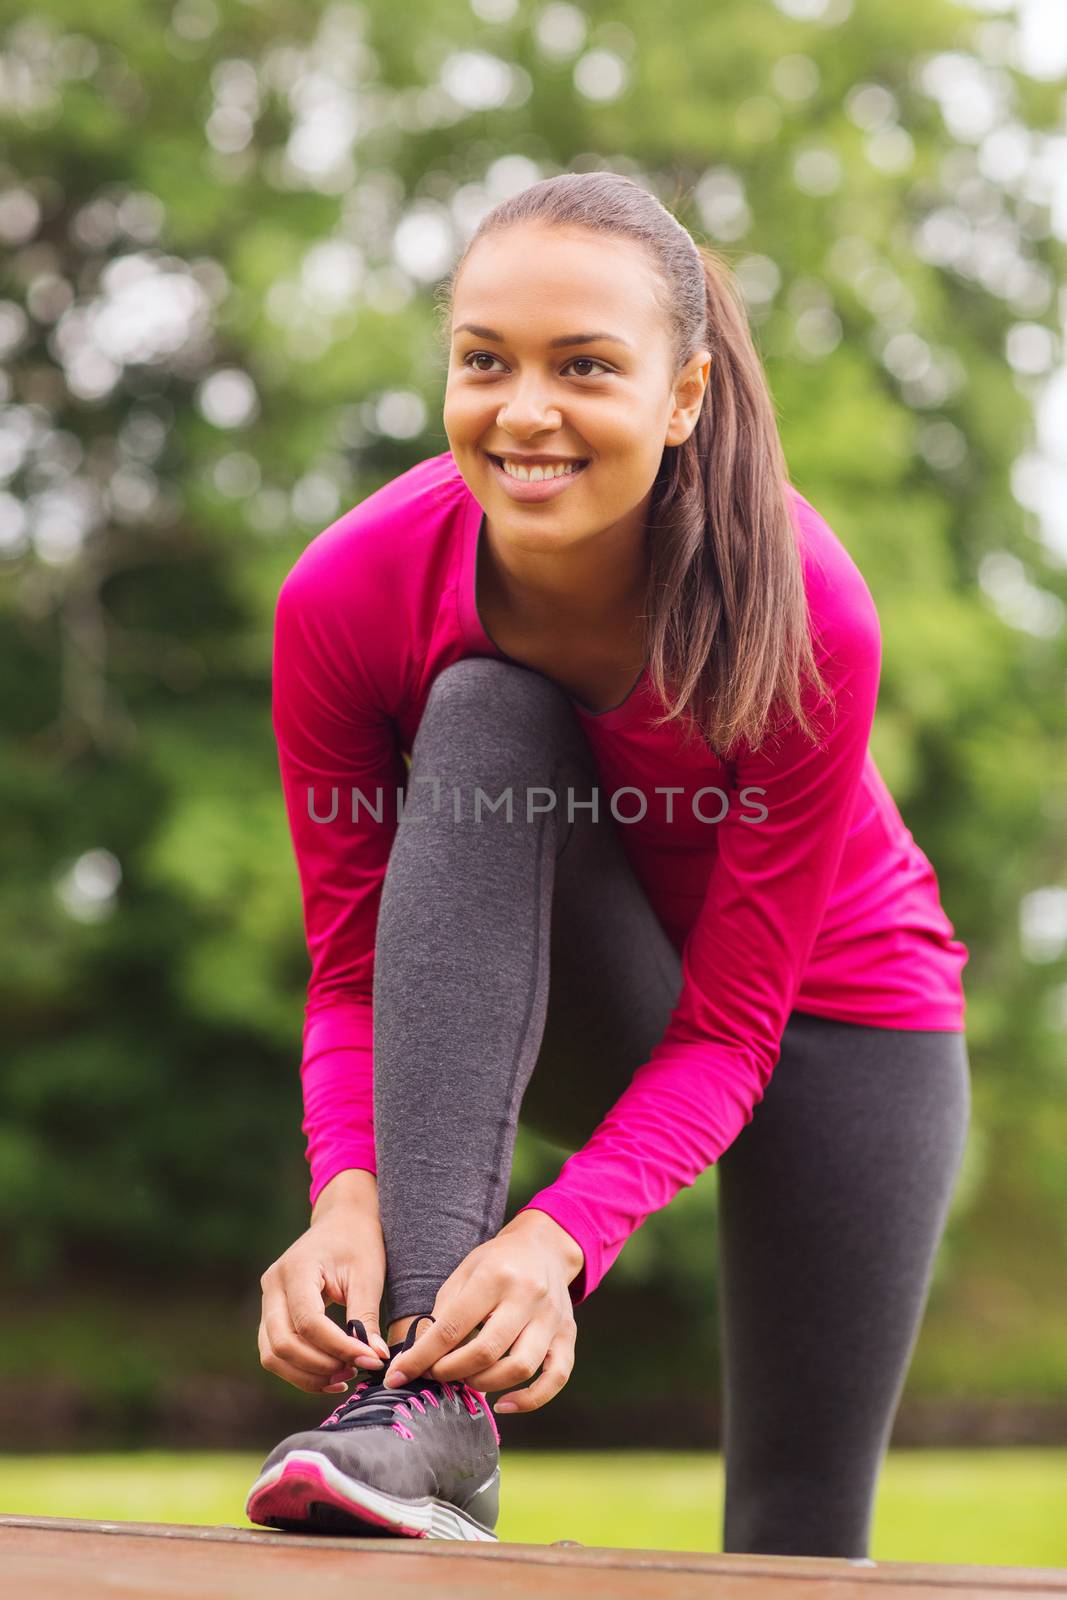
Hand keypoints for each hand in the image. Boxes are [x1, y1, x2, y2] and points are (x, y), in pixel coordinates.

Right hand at [258, 1172, 392, 1394]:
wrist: (343, 1219)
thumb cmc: (358, 1242)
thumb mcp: (367, 1275)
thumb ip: (366, 1318)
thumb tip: (375, 1359)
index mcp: (296, 1269)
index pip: (309, 1322)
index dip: (338, 1347)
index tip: (370, 1360)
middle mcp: (272, 1286)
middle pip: (282, 1344)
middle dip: (319, 1367)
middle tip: (355, 1373)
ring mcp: (267, 1300)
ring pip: (272, 1354)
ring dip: (306, 1375)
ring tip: (344, 1379)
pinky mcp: (271, 1314)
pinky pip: (276, 1351)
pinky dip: (300, 1370)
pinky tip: (331, 1376)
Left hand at [382, 1209, 582, 1413]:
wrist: (544, 1248)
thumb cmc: (496, 1263)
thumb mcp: (464, 1273)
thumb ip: (444, 1314)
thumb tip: (418, 1359)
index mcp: (495, 1276)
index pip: (452, 1327)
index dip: (421, 1357)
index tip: (397, 1377)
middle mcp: (528, 1296)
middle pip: (487, 1350)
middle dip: (451, 1371)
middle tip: (435, 1374)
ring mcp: (552, 1317)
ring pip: (521, 1367)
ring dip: (485, 1384)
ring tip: (467, 1381)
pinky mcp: (568, 1335)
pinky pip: (555, 1378)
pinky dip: (530, 1399)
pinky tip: (504, 1404)